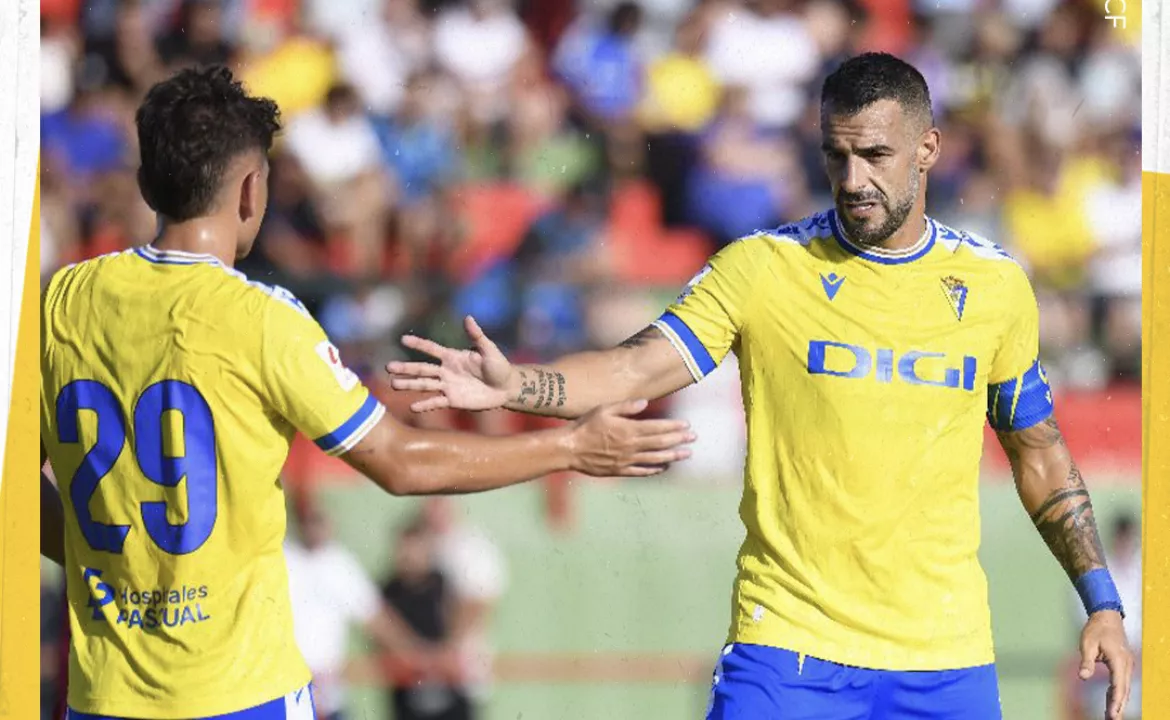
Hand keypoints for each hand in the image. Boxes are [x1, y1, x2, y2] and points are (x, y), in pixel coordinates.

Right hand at [386, 315, 514, 411]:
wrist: (506, 388)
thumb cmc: (499, 366)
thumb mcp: (489, 350)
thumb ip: (477, 336)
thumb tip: (468, 317)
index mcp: (453, 356)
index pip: (431, 348)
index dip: (418, 344)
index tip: (403, 340)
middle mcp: (446, 370)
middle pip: (422, 368)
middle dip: (405, 368)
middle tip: (388, 367)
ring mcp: (448, 386)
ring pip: (424, 385)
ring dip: (409, 385)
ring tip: (393, 384)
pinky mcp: (453, 400)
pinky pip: (436, 402)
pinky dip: (425, 405)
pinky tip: (412, 407)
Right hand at [566, 399, 694, 476]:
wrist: (570, 449)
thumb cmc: (586, 426)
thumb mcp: (604, 409)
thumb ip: (625, 407)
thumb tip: (645, 403)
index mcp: (628, 429)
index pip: (657, 428)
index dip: (674, 427)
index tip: (687, 425)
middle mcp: (631, 446)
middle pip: (661, 443)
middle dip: (679, 440)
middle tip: (694, 438)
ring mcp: (627, 460)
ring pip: (656, 458)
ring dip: (673, 456)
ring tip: (687, 454)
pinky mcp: (620, 470)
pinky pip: (642, 471)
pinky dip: (655, 469)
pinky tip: (665, 467)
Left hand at [1079, 610, 1133, 719]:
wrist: (1106, 617)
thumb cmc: (1096, 629)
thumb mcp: (1087, 644)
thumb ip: (1086, 661)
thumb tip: (1083, 677)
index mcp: (1119, 660)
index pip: (1118, 685)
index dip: (1116, 702)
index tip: (1112, 714)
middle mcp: (1126, 664)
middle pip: (1124, 690)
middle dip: (1119, 706)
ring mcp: (1126, 665)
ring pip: (1124, 687)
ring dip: (1119, 701)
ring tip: (1112, 716)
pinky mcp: (1123, 664)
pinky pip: (1121, 682)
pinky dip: (1117, 692)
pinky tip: (1112, 701)